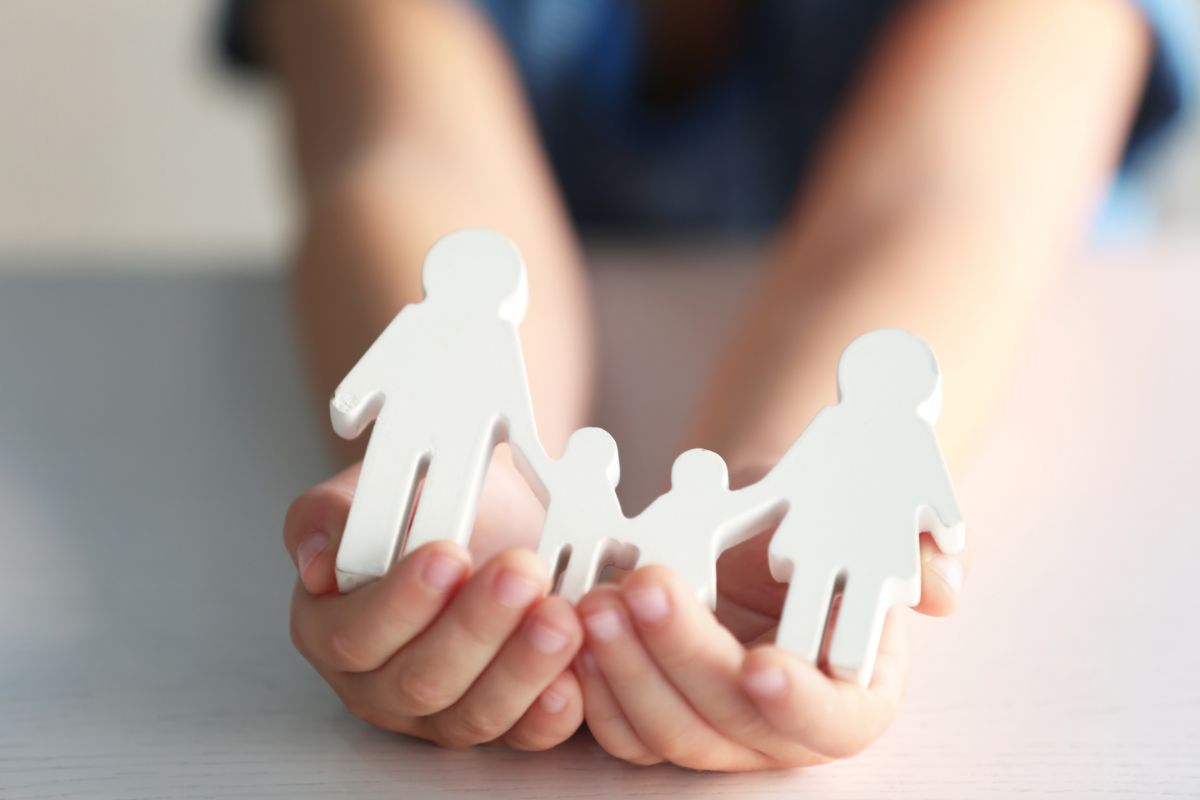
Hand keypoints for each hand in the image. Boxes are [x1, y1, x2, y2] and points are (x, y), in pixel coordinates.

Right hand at [282, 459, 582, 749]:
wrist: (485, 510)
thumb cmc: (422, 505)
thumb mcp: (367, 489)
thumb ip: (330, 516)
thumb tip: (318, 561)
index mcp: (332, 630)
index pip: (357, 636)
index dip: (403, 601)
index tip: (448, 555)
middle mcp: (382, 684)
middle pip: (422, 681)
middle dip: (476, 627)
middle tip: (519, 574)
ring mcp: (443, 710)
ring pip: (476, 712)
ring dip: (523, 665)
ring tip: (560, 615)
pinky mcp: (503, 721)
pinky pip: (526, 733)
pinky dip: (555, 706)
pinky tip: (576, 670)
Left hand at [575, 465, 967, 770]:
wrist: (756, 525)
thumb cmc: (813, 525)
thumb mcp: (863, 521)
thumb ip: (912, 549)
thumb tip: (942, 581)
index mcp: (851, 694)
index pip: (831, 721)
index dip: (797, 703)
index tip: (760, 664)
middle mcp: (782, 730)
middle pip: (731, 722)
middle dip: (682, 656)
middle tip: (643, 587)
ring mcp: (716, 733)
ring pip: (666, 732)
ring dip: (624, 670)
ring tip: (595, 600)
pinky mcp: (659, 720)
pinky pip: (621, 728)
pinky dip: (593, 686)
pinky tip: (572, 628)